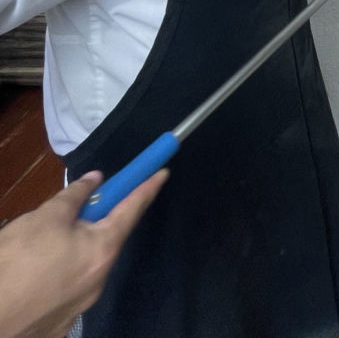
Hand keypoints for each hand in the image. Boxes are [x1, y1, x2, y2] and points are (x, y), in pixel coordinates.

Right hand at [0, 168, 167, 337]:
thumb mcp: (46, 217)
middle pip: (104, 240)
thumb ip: (76, 195)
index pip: (132, 210)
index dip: (147, 187)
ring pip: (82, 266)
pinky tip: (32, 273)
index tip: (163, 172)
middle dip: (94, 222)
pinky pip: (64, 289)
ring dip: (70, 250)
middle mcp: (98, 281)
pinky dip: (56, 275)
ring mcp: (79, 307)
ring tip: (37, 246)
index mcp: (102, 251)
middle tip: (72, 211)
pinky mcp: (58, 325)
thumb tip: (96, 180)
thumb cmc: (18, 261)